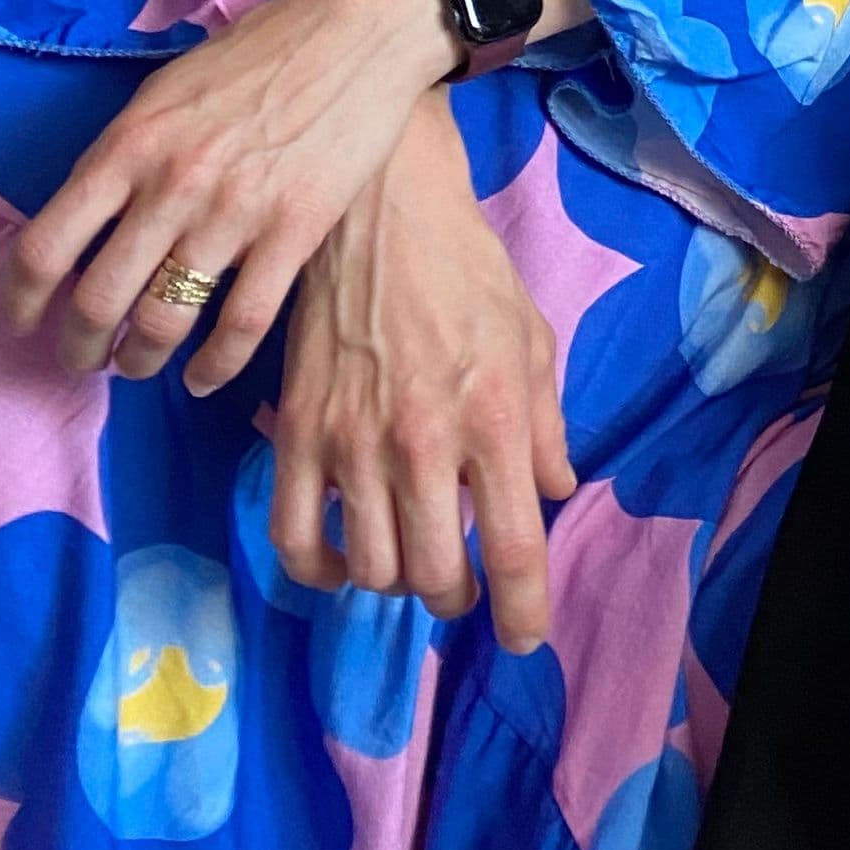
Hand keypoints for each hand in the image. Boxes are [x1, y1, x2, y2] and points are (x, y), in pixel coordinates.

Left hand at [3, 0, 452, 389]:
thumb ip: (128, 150)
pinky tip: (203, 376)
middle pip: (97, 301)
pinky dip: (215, 365)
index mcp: (131, 143)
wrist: (362, 29)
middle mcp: (171, 184)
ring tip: (138, 364)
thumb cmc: (264, 47)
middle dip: (80, 347)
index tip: (26, 321)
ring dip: (140, 359)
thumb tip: (95, 215)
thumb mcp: (170, 86)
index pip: (46, 246)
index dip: (23, 301)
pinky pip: (241, 325)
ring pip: (163, 322)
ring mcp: (234, 211)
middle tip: (85, 357)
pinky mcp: (294, 230)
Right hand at [271, 91, 572, 653]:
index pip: (512, 547)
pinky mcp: (297, 434)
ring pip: (371, 569)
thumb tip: (556, 493)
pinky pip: (294, 540)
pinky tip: (344, 559)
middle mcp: (422, 442)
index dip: (523, 608)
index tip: (525, 636)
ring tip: (410, 559)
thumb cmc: (466, 270)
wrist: (378, 212)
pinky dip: (319, 570)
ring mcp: (351, 443)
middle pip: (435, 576)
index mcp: (492, 417)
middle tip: (462, 582)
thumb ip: (546, 424)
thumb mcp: (531, 338)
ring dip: (396, 581)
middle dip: (456, 597)